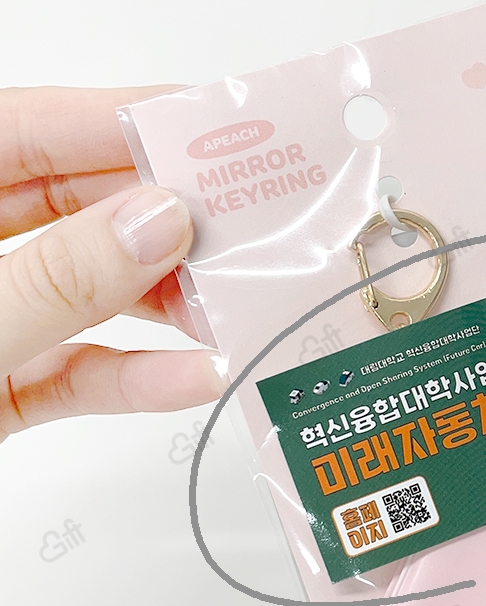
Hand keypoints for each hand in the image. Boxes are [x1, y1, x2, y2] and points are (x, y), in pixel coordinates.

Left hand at [0, 86, 224, 445]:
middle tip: (249, 223)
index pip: (30, 133)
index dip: (123, 124)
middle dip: (168, 219)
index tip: (208, 134)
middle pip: (80, 212)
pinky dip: (139, 379)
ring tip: (234, 303)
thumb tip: (154, 224)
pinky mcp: (5, 388)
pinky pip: (84, 372)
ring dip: (168, 304)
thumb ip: (52, 279)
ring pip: (95, 295)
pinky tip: (192, 377)